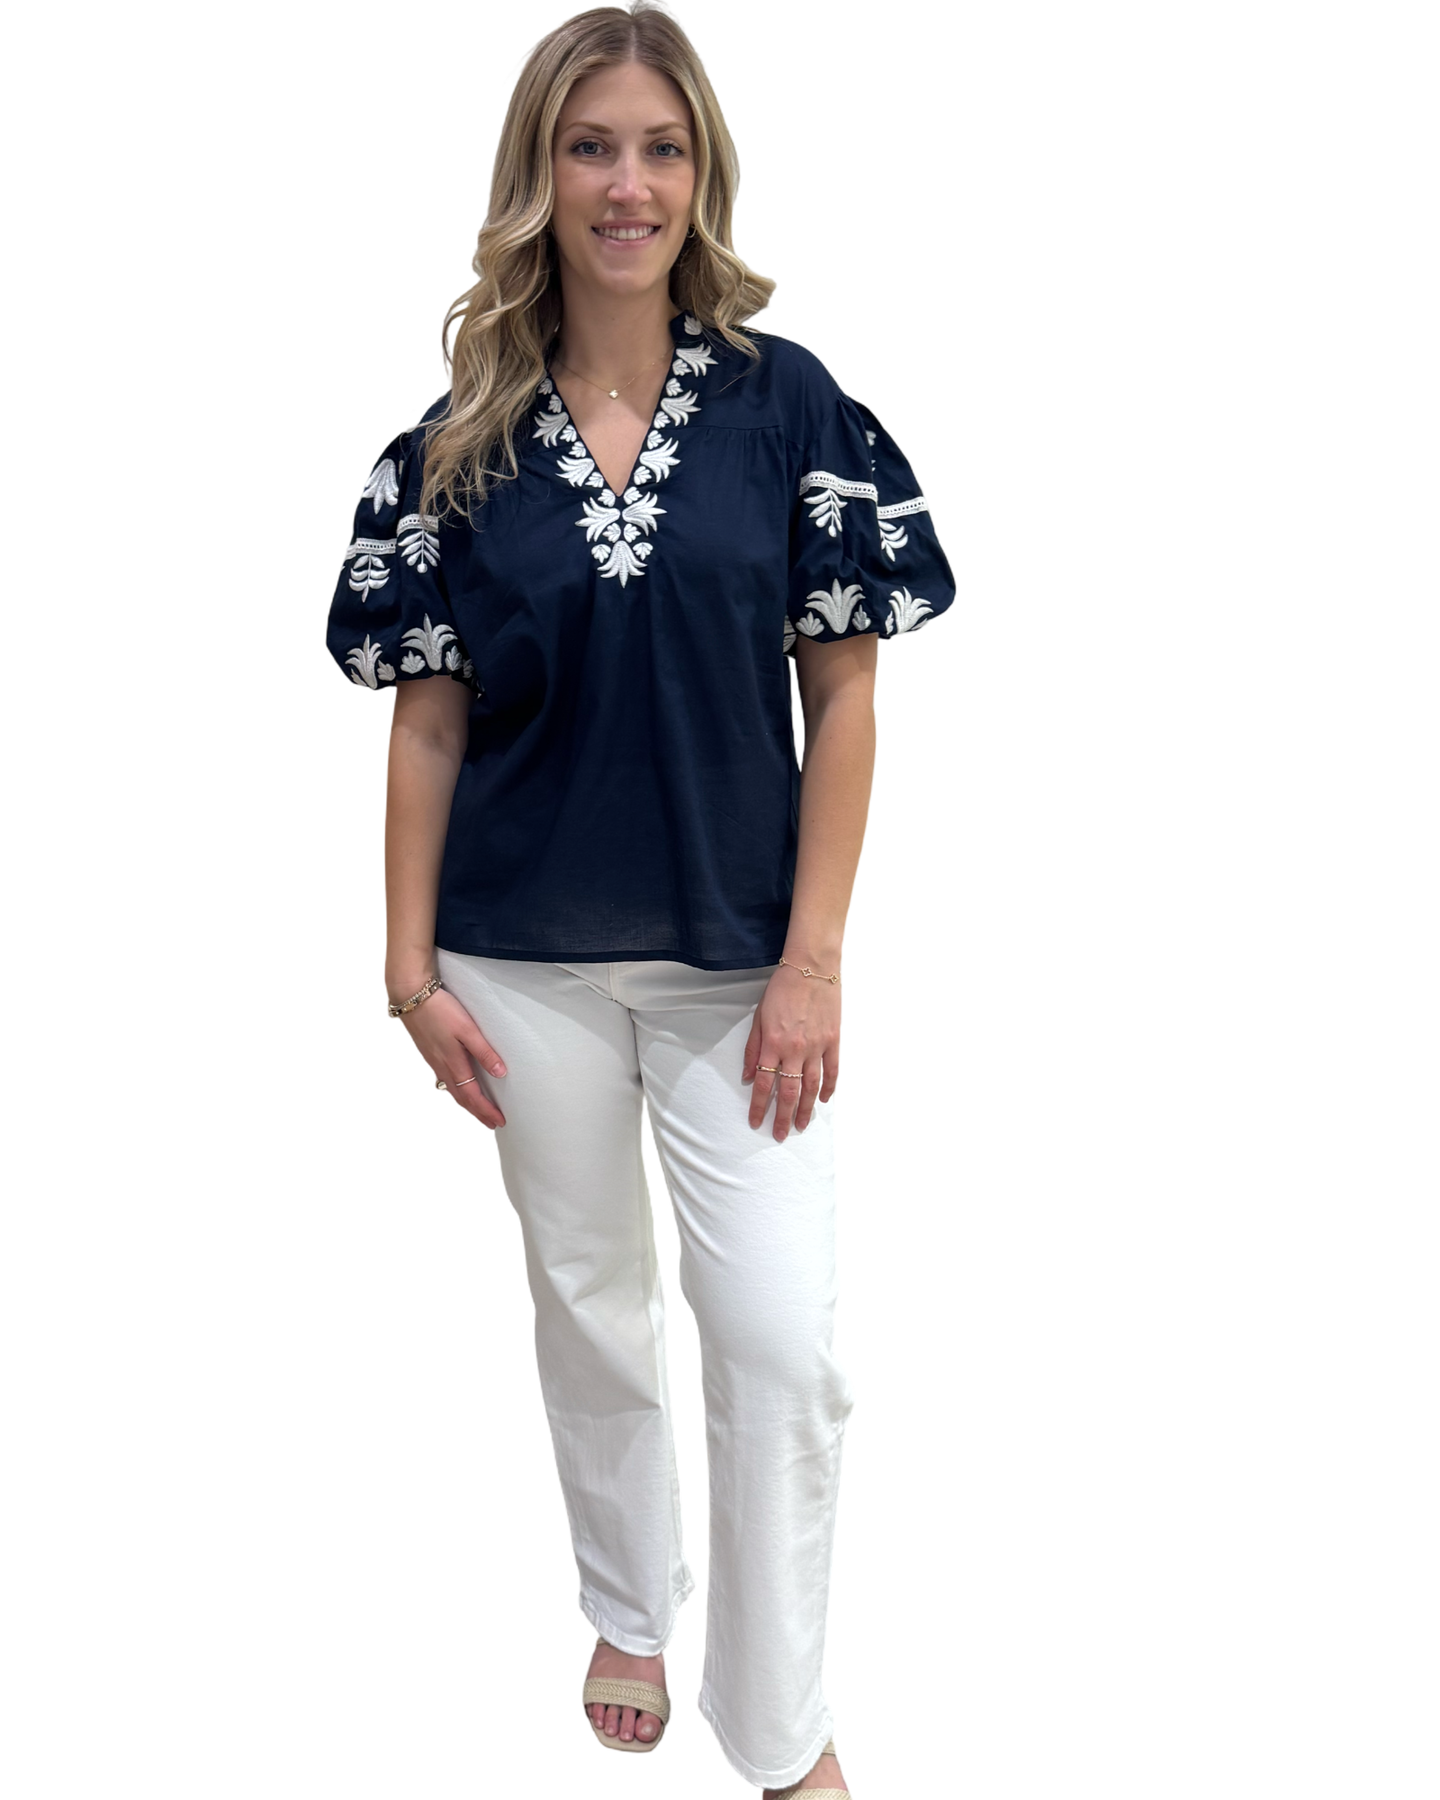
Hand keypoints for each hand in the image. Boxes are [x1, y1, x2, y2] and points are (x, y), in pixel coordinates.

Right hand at [399, 986, 507, 1129]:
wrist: (411, 996)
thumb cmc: (439, 1009)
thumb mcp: (467, 1029)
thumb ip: (484, 1051)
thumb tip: (500, 1072)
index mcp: (452, 1064)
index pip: (472, 1096)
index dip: (486, 1110)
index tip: (499, 1121)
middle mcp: (441, 1066)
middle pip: (461, 1098)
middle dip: (477, 1112)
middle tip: (491, 1122)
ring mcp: (433, 1060)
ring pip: (452, 1089)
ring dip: (466, 1102)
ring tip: (477, 1109)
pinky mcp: (429, 1052)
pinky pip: (444, 1078)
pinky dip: (455, 1089)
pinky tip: (457, 1085)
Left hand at [741, 964, 839, 1139]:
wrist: (811, 967)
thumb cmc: (781, 989)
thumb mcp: (759, 1017)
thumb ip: (753, 1049)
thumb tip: (750, 1077)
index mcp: (773, 1043)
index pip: (765, 1084)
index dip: (759, 1106)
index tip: (756, 1122)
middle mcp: (795, 1049)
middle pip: (788, 1092)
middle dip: (782, 1117)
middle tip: (780, 1135)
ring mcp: (816, 1046)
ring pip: (811, 1086)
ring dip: (805, 1109)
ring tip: (801, 1125)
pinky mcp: (833, 1040)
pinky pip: (832, 1070)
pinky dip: (828, 1087)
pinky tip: (823, 1100)